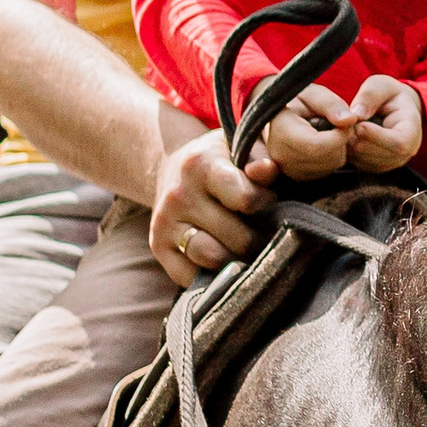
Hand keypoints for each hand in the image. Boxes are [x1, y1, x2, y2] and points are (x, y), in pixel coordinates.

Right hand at [150, 125, 265, 289]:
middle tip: (264, 232)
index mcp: (202, 166)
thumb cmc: (219, 161)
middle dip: (258, 239)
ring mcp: (165, 223)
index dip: (266, 204)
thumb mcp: (238, 149)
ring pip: (212, 258)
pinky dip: (211, 275)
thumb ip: (259, 158)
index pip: (245, 199)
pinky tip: (223, 260)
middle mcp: (179, 195)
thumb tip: (268, 172)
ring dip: (236, 260)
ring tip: (245, 249)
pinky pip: (191, 277)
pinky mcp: (158, 247)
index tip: (269, 201)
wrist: (171, 169)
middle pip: (236, 237)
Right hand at [254, 85, 359, 184]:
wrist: (282, 116)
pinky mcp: (298, 176)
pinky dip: (332, 158)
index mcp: (281, 130)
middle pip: (327, 157)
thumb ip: (331, 104)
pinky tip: (324, 144)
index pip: (317, 146)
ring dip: (338, 149)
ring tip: (328, 132)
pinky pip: (327, 171)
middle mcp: (280, 154)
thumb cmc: (300, 102)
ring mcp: (288, 168)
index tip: (347, 121)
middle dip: (341, 141)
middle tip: (338, 124)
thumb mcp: (313, 94)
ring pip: (331, 166)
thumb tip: (350, 120)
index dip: (340, 135)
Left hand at [341, 75, 424, 175]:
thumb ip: (370, 96)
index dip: (375, 136)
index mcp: (412, 130)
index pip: (398, 143)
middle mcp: (406, 152)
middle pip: (378, 154)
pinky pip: (359, 165)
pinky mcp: (378, 167)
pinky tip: (348, 137)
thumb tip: (357, 114)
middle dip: (358, 139)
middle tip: (344, 124)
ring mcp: (392, 162)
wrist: (395, 109)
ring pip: (365, 161)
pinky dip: (349, 152)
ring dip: (351, 146)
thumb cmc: (389, 95)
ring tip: (346, 128)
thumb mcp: (381, 85)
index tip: (358, 125)